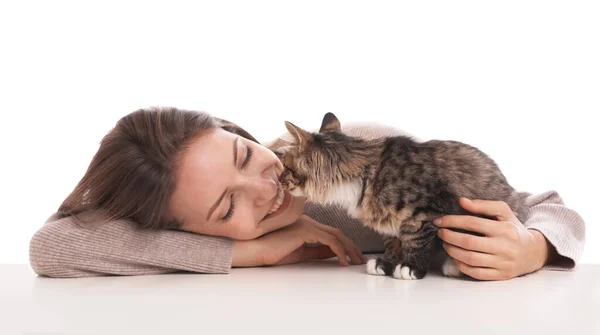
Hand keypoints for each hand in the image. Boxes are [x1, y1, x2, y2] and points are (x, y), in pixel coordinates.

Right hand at [232, 215, 366, 266]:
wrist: (256, 250)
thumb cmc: (272, 252)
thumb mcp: (300, 253)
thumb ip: (316, 251)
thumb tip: (332, 253)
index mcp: (306, 225)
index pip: (331, 233)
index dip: (345, 245)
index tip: (353, 257)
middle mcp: (308, 221)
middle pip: (337, 233)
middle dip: (351, 246)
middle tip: (361, 259)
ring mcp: (307, 224)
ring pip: (336, 235)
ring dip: (349, 249)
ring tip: (356, 262)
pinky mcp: (305, 230)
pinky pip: (329, 240)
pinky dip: (339, 251)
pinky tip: (343, 262)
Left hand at [434, 198, 551, 280]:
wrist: (533, 252)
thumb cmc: (513, 229)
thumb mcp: (504, 212)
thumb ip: (483, 205)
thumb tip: (462, 201)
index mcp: (504, 229)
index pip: (472, 223)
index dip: (452, 221)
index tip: (439, 221)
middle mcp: (504, 247)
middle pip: (469, 242)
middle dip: (449, 237)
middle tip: (440, 233)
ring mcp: (503, 263)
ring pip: (470, 259)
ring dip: (452, 251)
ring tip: (445, 244)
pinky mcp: (501, 275)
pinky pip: (476, 273)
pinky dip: (462, 265)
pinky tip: (456, 257)